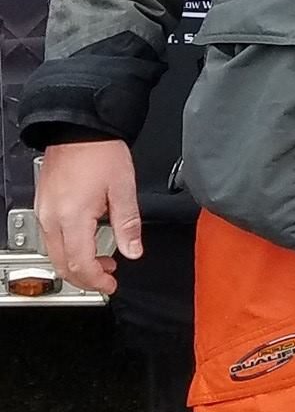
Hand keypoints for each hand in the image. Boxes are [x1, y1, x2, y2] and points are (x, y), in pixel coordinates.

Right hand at [35, 140, 141, 295]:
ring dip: (77, 264)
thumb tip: (134, 251)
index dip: (97, 280)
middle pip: (63, 265)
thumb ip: (128, 223)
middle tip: (108, 277)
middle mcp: (53, 219)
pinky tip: (87, 241)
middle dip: (86, 277)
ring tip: (102, 261)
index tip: (111, 284)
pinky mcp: (44, 205)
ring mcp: (44, 213)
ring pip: (55, 254)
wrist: (78, 127)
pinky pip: (51, 238)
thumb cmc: (100, 151)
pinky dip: (68, 248)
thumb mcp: (123, 187)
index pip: (81, 264)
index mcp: (73, 218)